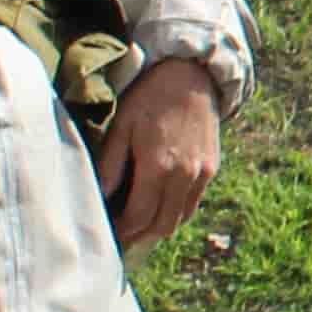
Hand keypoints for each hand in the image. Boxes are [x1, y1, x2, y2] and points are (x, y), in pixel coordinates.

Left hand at [95, 55, 223, 251]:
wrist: (191, 75)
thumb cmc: (149, 97)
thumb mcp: (121, 126)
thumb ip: (112, 164)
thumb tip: (100, 196)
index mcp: (158, 165)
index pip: (139, 216)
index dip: (123, 230)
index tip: (108, 232)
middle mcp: (184, 174)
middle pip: (162, 225)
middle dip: (139, 236)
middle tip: (121, 236)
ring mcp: (202, 173)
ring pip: (180, 219)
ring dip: (158, 228)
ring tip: (138, 226)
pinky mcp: (211, 168)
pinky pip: (192, 203)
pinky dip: (175, 213)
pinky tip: (159, 207)